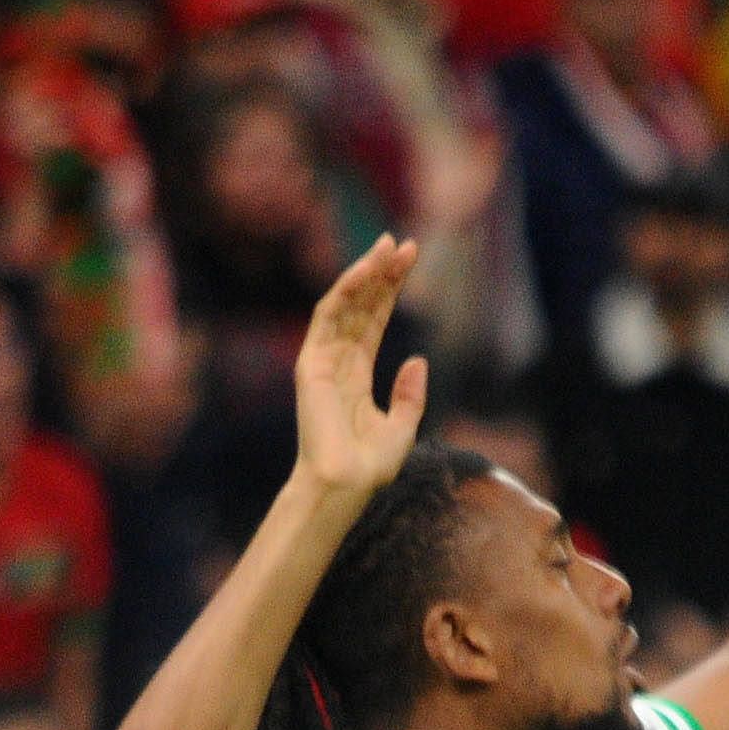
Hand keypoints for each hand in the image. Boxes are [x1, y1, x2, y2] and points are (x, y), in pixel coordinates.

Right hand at [292, 234, 427, 500]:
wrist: (345, 485)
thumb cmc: (369, 467)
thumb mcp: (402, 426)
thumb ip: (409, 394)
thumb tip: (416, 360)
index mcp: (356, 375)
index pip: (373, 321)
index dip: (390, 291)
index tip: (410, 261)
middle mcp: (338, 362)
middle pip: (361, 307)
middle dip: (382, 274)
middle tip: (403, 244)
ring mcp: (323, 360)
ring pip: (344, 305)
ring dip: (365, 274)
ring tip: (388, 247)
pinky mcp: (312, 363)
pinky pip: (328, 317)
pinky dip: (344, 291)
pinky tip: (365, 271)